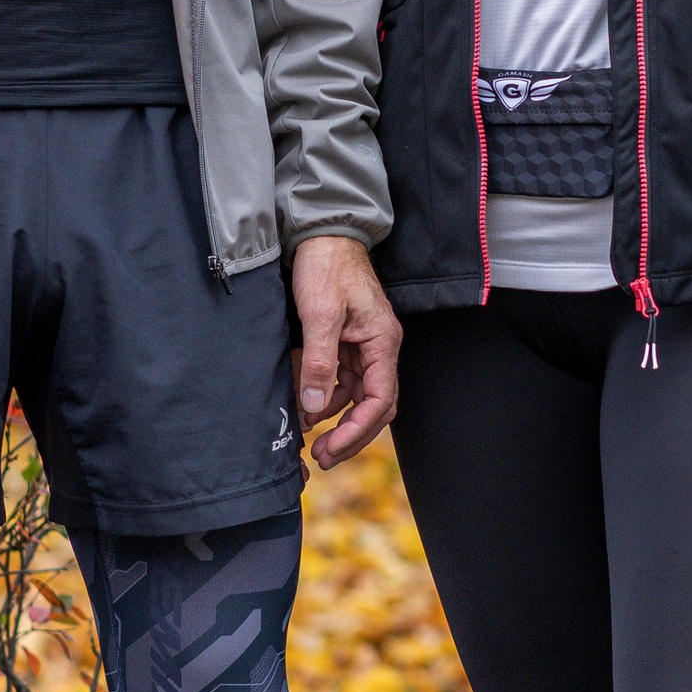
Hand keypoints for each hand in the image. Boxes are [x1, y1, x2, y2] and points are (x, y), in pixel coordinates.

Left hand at [290, 234, 401, 462]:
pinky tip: (309, 407)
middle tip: (323, 456)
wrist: (323, 235)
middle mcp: (379, 348)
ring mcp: (364, 346)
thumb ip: (319, 362)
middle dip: (351, 434)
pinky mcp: (348, 341)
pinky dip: (327, 396)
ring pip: (358, 396)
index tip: (331, 448)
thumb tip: (315, 406)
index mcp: (382, 342)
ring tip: (311, 435)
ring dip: (337, 418)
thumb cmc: (327, 267)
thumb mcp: (320, 315)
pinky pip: (343, 379)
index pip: (380, 401)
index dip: (357, 430)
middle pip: (374, 405)